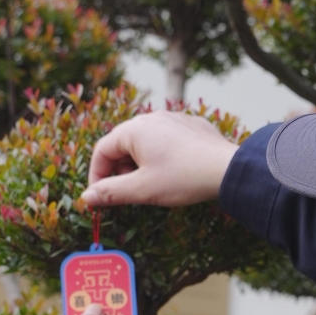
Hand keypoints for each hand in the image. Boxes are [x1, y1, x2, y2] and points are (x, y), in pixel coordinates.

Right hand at [81, 111, 238, 207]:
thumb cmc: (184, 178)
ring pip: (147, 142)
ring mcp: (174, 119)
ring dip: (142, 164)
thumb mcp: (143, 189)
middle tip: (130, 193)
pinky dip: (164, 157)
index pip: (102, 150)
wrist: (228, 169)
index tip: (101, 197)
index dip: (97, 176)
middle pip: (123, 145)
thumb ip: (111, 192)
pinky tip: (176, 173)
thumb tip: (87, 197)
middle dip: (121, 171)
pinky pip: (169, 140)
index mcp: (134, 129)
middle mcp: (152, 117)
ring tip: (154, 185)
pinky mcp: (193, 126)